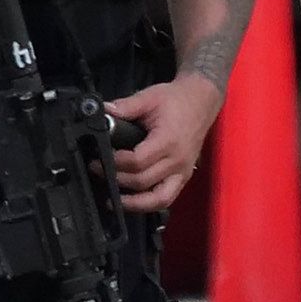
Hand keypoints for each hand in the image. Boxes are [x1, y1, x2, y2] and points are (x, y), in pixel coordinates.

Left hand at [106, 76, 225, 214]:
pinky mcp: (184, 176)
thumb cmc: (177, 99)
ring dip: (134, 203)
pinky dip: (149, 204)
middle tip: (98, 170)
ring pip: (157, 199)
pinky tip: (132, 201)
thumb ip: (125, 106)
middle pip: (142, 181)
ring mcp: (183, 171)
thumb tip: (101, 113)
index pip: (137, 161)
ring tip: (113, 199)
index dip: (115, 163)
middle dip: (116, 179)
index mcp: (168, 141)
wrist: (202, 100)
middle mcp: (178, 161)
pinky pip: (167, 198)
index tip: (99, 157)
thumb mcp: (149, 97)